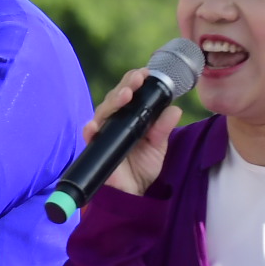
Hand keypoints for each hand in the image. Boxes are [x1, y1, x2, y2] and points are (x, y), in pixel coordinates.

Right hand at [81, 70, 180, 199]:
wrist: (134, 192)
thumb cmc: (143, 165)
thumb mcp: (158, 144)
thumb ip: (163, 127)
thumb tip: (175, 109)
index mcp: (129, 116)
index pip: (129, 92)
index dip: (134, 81)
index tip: (146, 73)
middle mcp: (114, 121)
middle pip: (115, 98)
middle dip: (125, 86)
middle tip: (137, 80)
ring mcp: (103, 133)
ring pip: (103, 111)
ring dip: (113, 102)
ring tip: (125, 95)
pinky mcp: (95, 148)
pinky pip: (89, 136)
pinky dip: (90, 130)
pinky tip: (94, 125)